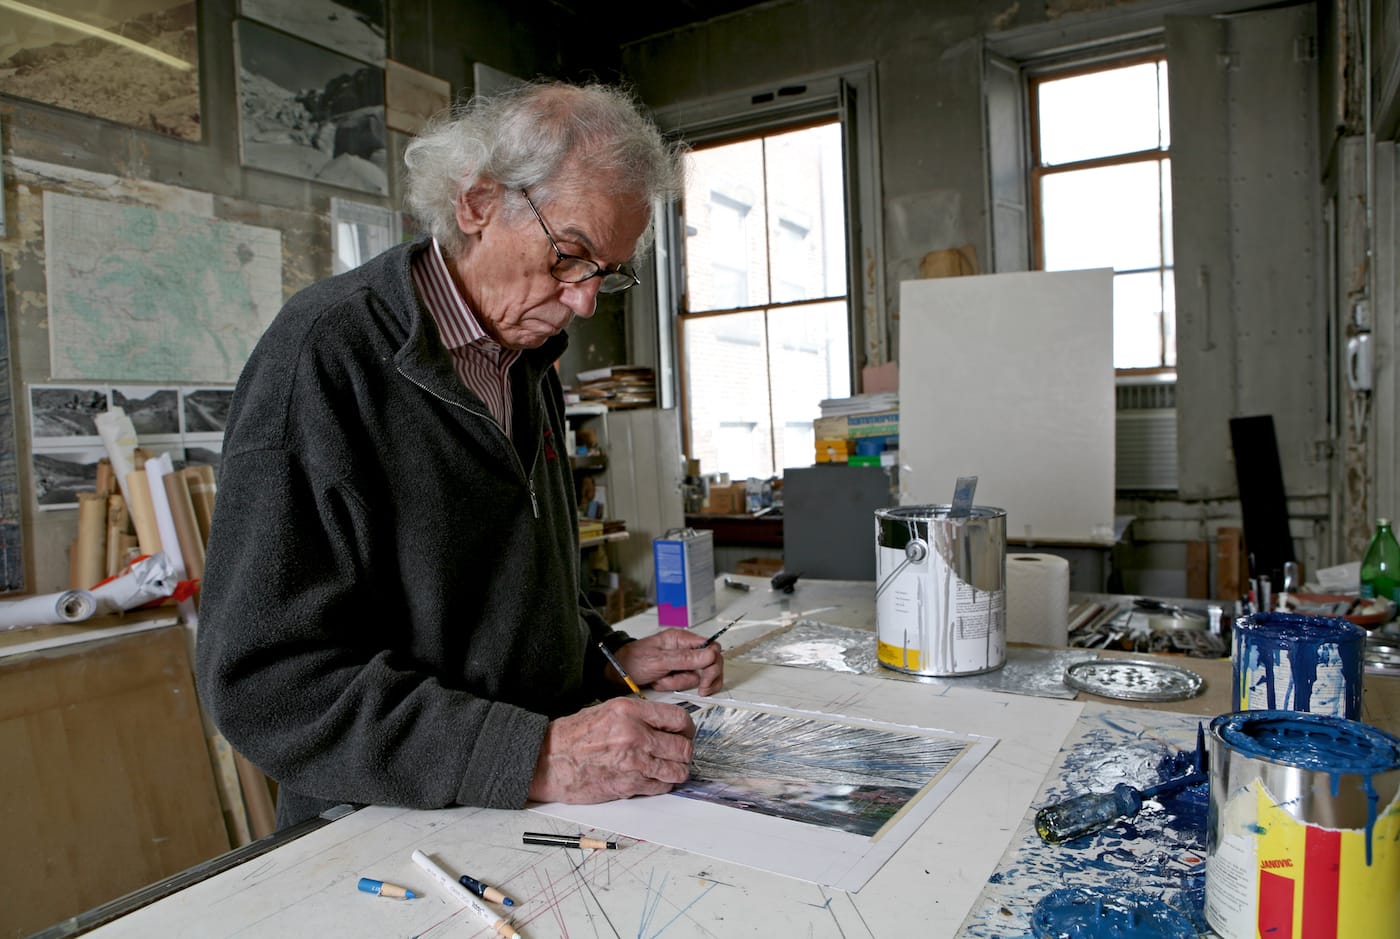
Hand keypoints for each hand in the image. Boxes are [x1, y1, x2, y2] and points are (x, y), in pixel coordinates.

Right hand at [526, 697, 695, 802]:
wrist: (548, 760)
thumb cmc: (573, 736)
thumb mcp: (608, 711)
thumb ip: (639, 716)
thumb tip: (665, 725)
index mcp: (630, 711)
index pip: (678, 719)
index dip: (687, 728)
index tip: (685, 733)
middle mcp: (635, 734)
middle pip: (683, 747)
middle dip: (684, 752)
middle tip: (678, 754)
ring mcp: (633, 762)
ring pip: (677, 770)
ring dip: (677, 771)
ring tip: (668, 768)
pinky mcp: (628, 785)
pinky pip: (661, 787)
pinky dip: (662, 785)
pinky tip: (653, 779)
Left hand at [615, 629, 723, 694]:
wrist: (615, 674)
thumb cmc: (632, 660)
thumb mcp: (659, 660)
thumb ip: (685, 658)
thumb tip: (710, 655)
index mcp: (681, 639)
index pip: (712, 648)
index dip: (713, 664)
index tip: (706, 678)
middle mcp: (683, 649)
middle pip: (710, 663)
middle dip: (703, 678)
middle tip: (699, 689)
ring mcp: (680, 663)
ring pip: (696, 677)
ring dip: (678, 683)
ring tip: (661, 680)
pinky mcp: (675, 675)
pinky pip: (684, 685)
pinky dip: (672, 688)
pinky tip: (660, 683)